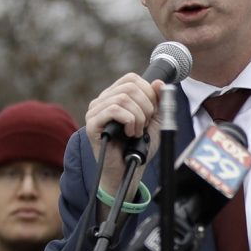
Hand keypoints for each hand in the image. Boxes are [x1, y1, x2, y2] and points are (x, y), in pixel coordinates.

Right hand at [85, 72, 165, 191]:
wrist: (128, 171)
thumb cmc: (138, 147)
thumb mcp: (154, 122)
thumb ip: (157, 102)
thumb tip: (158, 82)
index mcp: (115, 96)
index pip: (131, 79)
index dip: (148, 92)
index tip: (152, 112)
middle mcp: (103, 100)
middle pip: (130, 87)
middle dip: (146, 106)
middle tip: (146, 124)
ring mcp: (95, 111)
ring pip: (123, 98)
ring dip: (138, 116)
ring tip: (138, 131)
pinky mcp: (92, 123)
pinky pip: (113, 109)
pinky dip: (129, 120)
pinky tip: (130, 133)